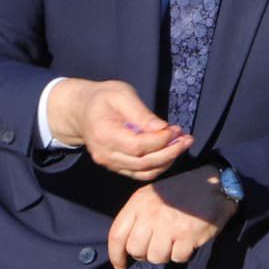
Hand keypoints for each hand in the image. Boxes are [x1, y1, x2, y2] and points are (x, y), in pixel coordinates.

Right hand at [47, 78, 190, 180]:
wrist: (81, 111)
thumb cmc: (103, 98)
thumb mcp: (121, 94)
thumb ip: (140, 112)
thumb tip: (161, 128)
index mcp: (104, 134)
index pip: (138, 146)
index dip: (160, 141)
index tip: (176, 129)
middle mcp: (105, 154)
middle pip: (143, 163)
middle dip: (170, 153)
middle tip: (187, 139)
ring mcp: (109, 164)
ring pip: (144, 172)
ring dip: (167, 161)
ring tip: (181, 144)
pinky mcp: (116, 167)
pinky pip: (140, 173)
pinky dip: (158, 166)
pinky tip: (169, 152)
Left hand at [107, 166, 235, 268]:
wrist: (214, 185)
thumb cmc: (181, 193)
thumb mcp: (152, 196)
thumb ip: (137, 218)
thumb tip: (126, 248)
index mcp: (139, 202)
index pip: (117, 235)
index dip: (115, 255)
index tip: (120, 266)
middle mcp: (151, 213)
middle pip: (135, 250)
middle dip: (144, 255)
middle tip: (156, 247)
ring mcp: (169, 224)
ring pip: (155, 257)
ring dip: (165, 255)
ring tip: (173, 241)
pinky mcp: (187, 235)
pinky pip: (177, 258)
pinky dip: (183, 254)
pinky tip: (187, 240)